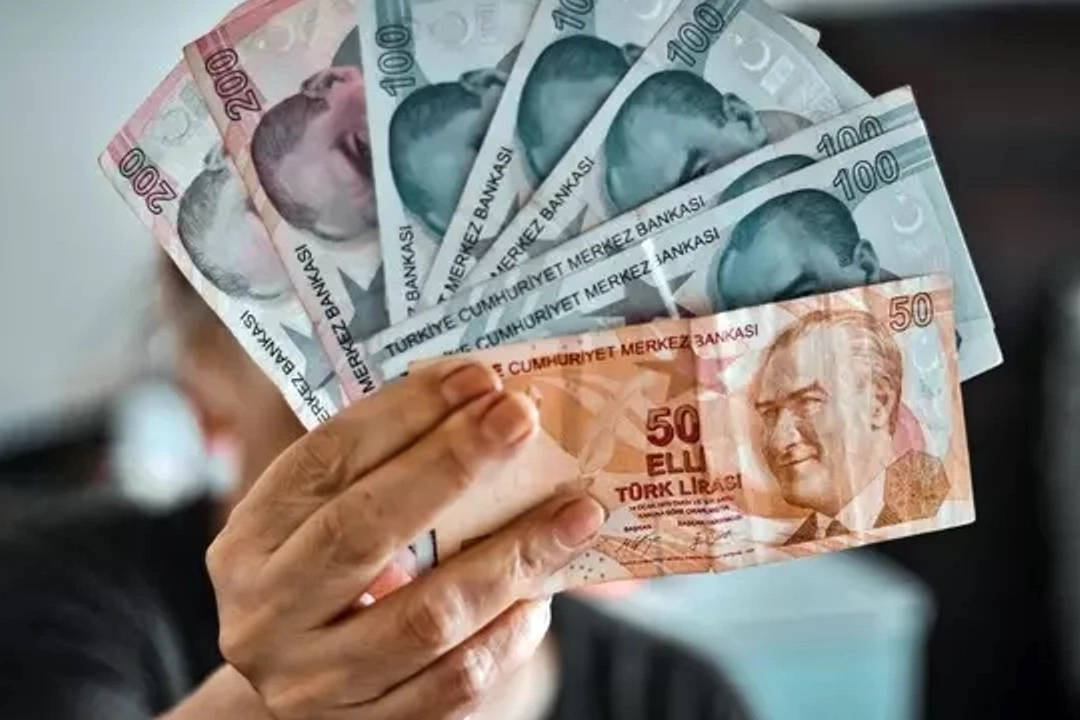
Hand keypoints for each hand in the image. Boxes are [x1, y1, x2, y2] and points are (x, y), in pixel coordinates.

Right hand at [207, 361, 605, 719]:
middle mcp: (267, 614)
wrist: (298, 696)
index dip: (402, 414)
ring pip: (425, 616)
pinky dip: (508, 635)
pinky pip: (455, 685)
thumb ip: (378, 476)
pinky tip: (541, 595)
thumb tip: (484, 409)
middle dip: (452, 465)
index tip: (476, 378)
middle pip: (364, 530)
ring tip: (575, 513)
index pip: (324, 461)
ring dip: (512, 556)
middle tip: (520, 419)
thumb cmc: (327, 582)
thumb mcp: (320, 526)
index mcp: (248, 542)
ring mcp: (314, 683)